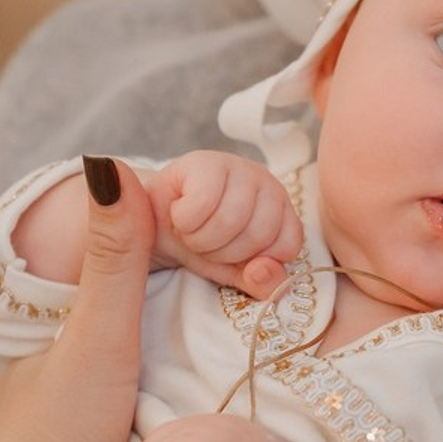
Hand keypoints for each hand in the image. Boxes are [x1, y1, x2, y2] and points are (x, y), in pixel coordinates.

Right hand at [147, 150, 302, 299]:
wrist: (155, 223)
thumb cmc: (201, 242)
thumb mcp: (235, 271)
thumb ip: (260, 281)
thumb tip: (262, 272)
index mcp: (281, 208)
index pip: (287, 245)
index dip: (255, 262)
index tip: (233, 257)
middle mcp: (266, 181)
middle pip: (259, 233)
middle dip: (224, 253)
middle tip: (206, 244)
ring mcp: (237, 166)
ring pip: (231, 219)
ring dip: (202, 239)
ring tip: (192, 232)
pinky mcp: (205, 161)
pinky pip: (202, 204)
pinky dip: (185, 221)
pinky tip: (179, 214)